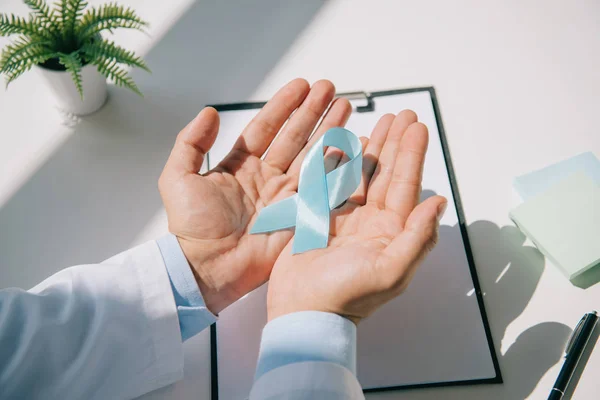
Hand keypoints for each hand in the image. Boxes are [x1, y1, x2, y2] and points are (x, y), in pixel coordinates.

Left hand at [159, 79, 351, 313]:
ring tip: (344, 108)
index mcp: (240, 166)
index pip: (267, 127)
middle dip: (313, 112)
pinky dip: (337, 166)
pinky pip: (321, 185)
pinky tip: (349, 146)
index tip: (302, 85)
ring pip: (312, 156)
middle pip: (295, 137)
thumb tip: (209, 113)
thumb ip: (191, 143)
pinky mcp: (299, 214)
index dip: (284, 106)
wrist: (208, 268)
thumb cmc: (191, 229)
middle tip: (330, 89)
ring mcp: (285, 196)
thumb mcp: (178, 178)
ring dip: (329, 131)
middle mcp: (266, 178)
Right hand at [267, 110, 447, 323]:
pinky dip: (339, 163)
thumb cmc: (347, 296)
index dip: (412, 155)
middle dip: (396, 144)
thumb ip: (418, 237)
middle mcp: (372, 224)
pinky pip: (333, 184)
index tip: (416, 127)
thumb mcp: (391, 271)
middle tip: (403, 116)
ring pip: (362, 175)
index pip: (406, 186)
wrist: (303, 311)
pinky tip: (347, 146)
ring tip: (380, 123)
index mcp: (392, 233)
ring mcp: (346, 220)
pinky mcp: (321, 219)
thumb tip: (438, 203)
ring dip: (372, 149)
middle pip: (387, 175)